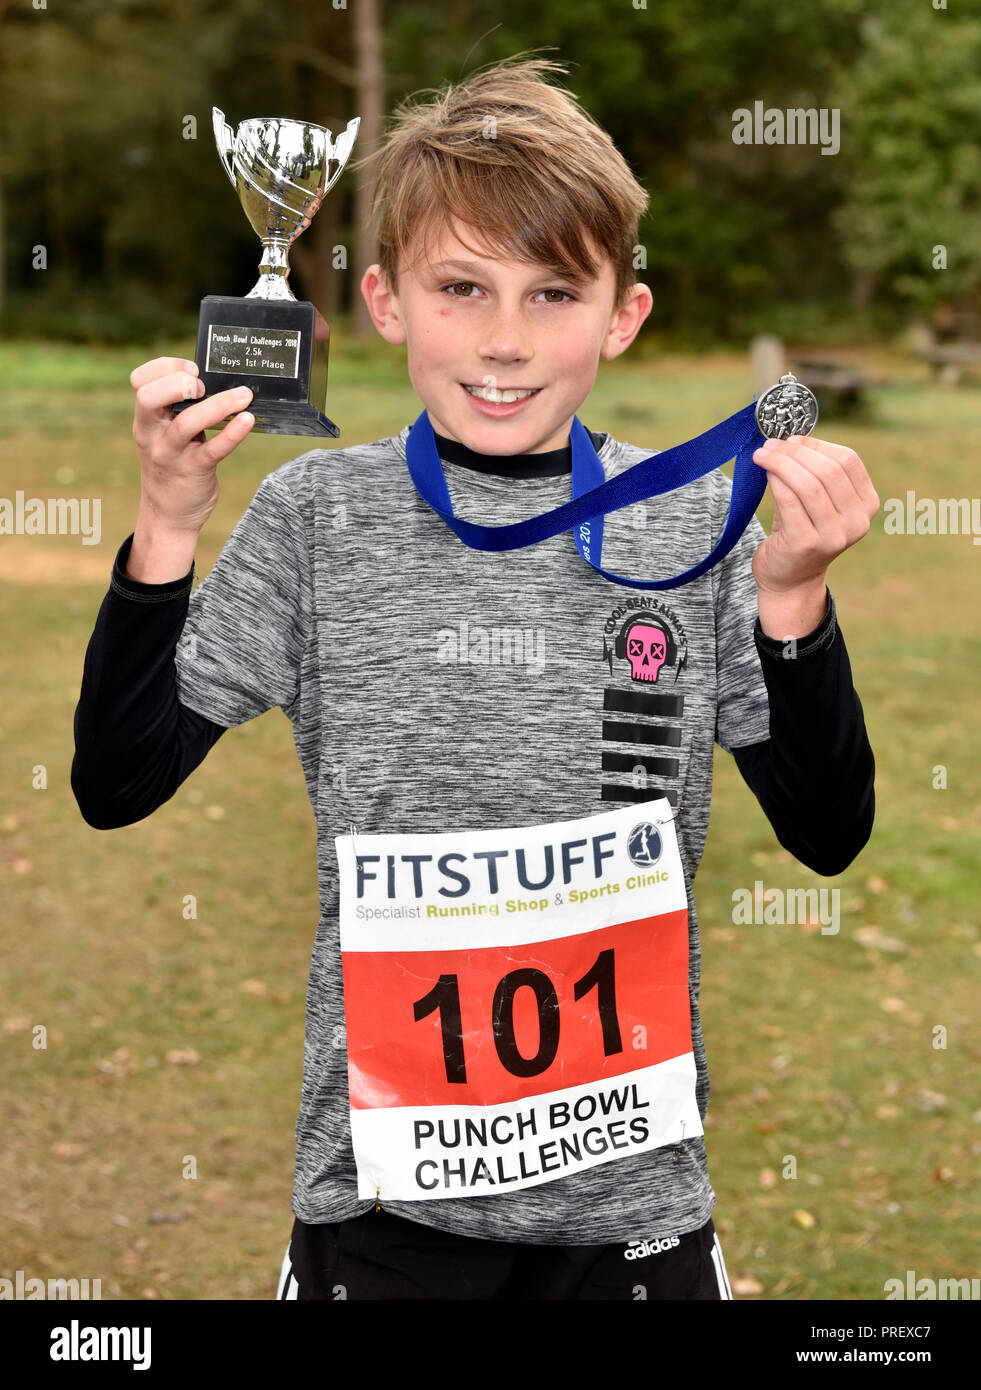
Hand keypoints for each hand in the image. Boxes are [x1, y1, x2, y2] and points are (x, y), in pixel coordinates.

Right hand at [130, 356, 255, 536]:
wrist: (168, 515)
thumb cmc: (173, 464)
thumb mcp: (165, 434)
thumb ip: (178, 410)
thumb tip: (216, 381)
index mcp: (145, 419)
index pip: (139, 381)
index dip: (164, 367)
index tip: (191, 368)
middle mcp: (152, 434)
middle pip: (149, 397)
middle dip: (178, 382)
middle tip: (203, 386)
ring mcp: (171, 454)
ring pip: (187, 423)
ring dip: (218, 404)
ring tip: (244, 396)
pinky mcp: (194, 471)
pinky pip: (214, 450)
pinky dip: (233, 433)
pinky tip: (248, 421)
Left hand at [750, 434, 879, 600]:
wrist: (790, 580)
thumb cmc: (801, 531)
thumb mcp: (817, 501)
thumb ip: (812, 471)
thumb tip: (791, 439)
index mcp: (867, 504)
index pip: (848, 461)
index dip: (817, 445)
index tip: (791, 439)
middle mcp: (857, 521)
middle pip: (828, 470)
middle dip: (795, 452)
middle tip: (770, 445)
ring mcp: (834, 535)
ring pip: (809, 484)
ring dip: (782, 463)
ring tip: (762, 455)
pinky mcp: (807, 543)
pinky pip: (789, 500)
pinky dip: (775, 480)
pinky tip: (764, 472)